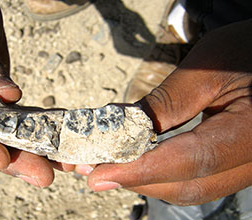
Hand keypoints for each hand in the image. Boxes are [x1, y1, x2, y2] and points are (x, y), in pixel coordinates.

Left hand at [86, 19, 251, 204]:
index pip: (191, 161)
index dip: (141, 170)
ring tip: (112, 168)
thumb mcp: (205, 71)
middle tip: (96, 171)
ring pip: (192, 188)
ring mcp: (246, 166)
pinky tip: (140, 163)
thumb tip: (119, 131)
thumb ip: (165, 104)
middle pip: (189, 184)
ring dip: (148, 180)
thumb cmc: (244, 54)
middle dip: (138, 179)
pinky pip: (197, 179)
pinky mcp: (234, 164)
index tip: (99, 174)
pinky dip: (164, 174)